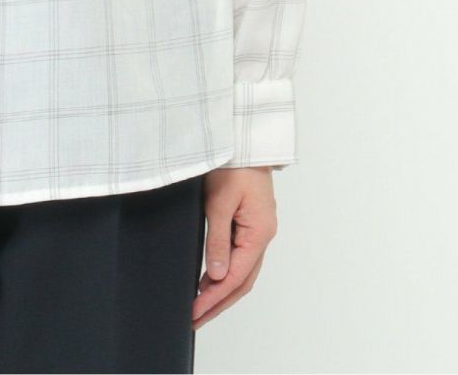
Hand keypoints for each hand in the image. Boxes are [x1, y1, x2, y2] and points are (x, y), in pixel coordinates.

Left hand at [191, 165, 278, 330]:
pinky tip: (210, 279)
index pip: (236, 277)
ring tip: (199, 306)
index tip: (195, 311)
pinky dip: (226, 272)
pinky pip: (240, 256)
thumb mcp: (219, 202)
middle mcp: (262, 235)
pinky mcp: (250, 221)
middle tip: (195, 319)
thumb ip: (218, 240)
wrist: (245, 138)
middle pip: (242, 281)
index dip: (215, 298)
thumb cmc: (234, 163)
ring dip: (222, 290)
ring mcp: (258, 229)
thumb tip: (218, 276)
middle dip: (219, 303)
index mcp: (259, 232)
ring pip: (243, 271)